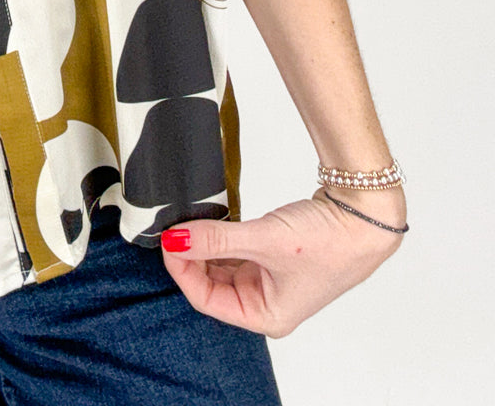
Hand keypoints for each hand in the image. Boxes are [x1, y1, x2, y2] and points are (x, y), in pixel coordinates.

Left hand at [159, 188, 405, 336]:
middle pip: (211, 282)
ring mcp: (270, 279)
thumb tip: (174, 239)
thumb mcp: (263, 239)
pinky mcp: (273, 256)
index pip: (206, 299)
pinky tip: (210, 220)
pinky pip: (236, 250)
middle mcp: (267, 302)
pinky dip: (222, 236)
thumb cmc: (328, 240)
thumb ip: (216, 239)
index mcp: (266, 316)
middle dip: (191, 256)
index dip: (181, 269)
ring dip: (206, 244)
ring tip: (189, 221)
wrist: (365, 216)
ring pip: (222, 264)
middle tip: (172, 227)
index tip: (166, 240)